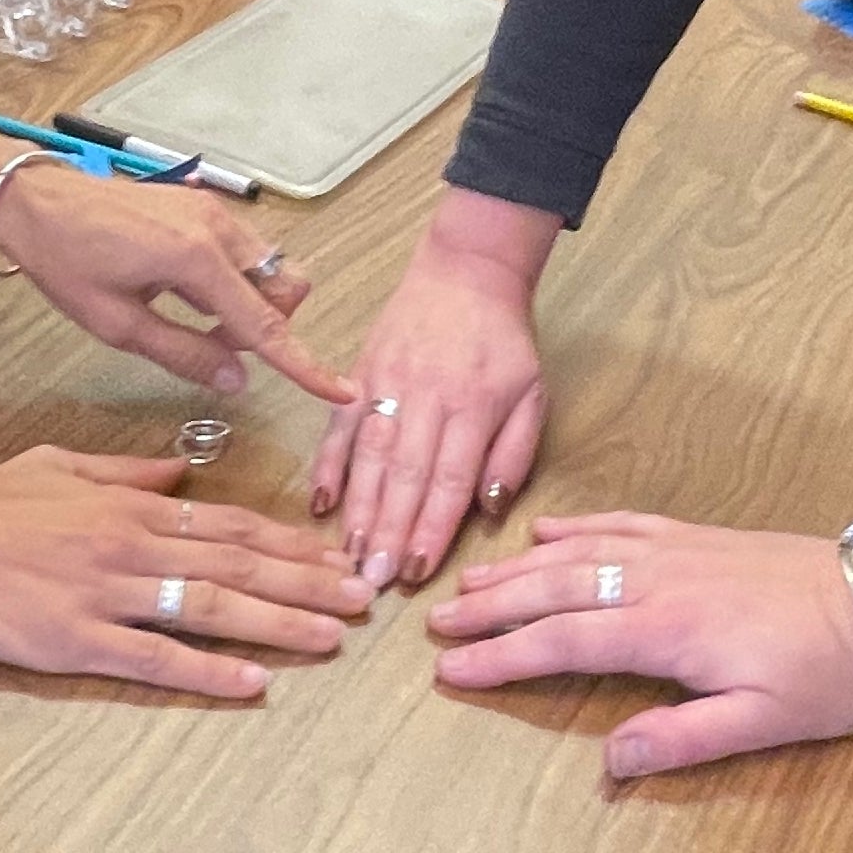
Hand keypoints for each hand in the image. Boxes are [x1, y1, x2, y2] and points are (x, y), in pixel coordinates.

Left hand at [0, 159, 356, 404]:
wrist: (35, 200)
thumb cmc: (66, 262)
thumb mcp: (117, 324)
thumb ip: (184, 353)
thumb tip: (237, 380)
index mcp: (197, 260)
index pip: (265, 325)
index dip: (303, 364)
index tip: (339, 390)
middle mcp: (218, 229)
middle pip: (285, 288)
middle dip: (268, 326)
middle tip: (214, 345)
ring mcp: (214, 211)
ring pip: (268, 268)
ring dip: (248, 304)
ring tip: (193, 320)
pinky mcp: (203, 205)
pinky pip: (244, 251)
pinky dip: (232, 281)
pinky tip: (183, 292)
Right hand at [0, 447, 375, 697]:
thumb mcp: (60, 465)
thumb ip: (128, 471)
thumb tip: (182, 472)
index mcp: (132, 508)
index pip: (231, 525)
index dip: (291, 543)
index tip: (337, 555)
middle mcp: (133, 547)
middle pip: (239, 565)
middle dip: (308, 583)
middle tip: (364, 599)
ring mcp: (107, 595)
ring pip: (212, 608)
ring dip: (279, 624)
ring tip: (333, 639)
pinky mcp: (76, 641)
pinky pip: (154, 658)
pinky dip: (207, 672)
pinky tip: (252, 684)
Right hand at [311, 191, 554, 589]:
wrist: (466, 272)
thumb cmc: (504, 342)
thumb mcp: (533, 394)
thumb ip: (513, 453)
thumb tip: (487, 507)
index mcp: (473, 407)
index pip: (450, 480)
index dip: (432, 529)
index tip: (418, 571)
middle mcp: (426, 398)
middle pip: (404, 476)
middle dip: (388, 532)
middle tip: (373, 580)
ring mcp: (387, 385)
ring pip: (368, 456)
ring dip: (357, 508)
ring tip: (349, 552)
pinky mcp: (360, 375)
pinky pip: (338, 426)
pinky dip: (326, 464)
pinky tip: (318, 502)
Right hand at [428, 512, 852, 776]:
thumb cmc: (825, 671)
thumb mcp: (764, 723)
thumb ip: (682, 739)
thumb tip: (611, 762)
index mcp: (663, 632)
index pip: (562, 644)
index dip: (501, 658)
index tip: (451, 669)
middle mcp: (652, 583)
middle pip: (552, 591)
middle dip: (489, 607)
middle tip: (436, 620)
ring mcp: (668, 552)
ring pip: (574, 554)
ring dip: (516, 566)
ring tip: (468, 580)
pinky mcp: (689, 536)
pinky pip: (616, 524)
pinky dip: (574, 527)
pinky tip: (542, 531)